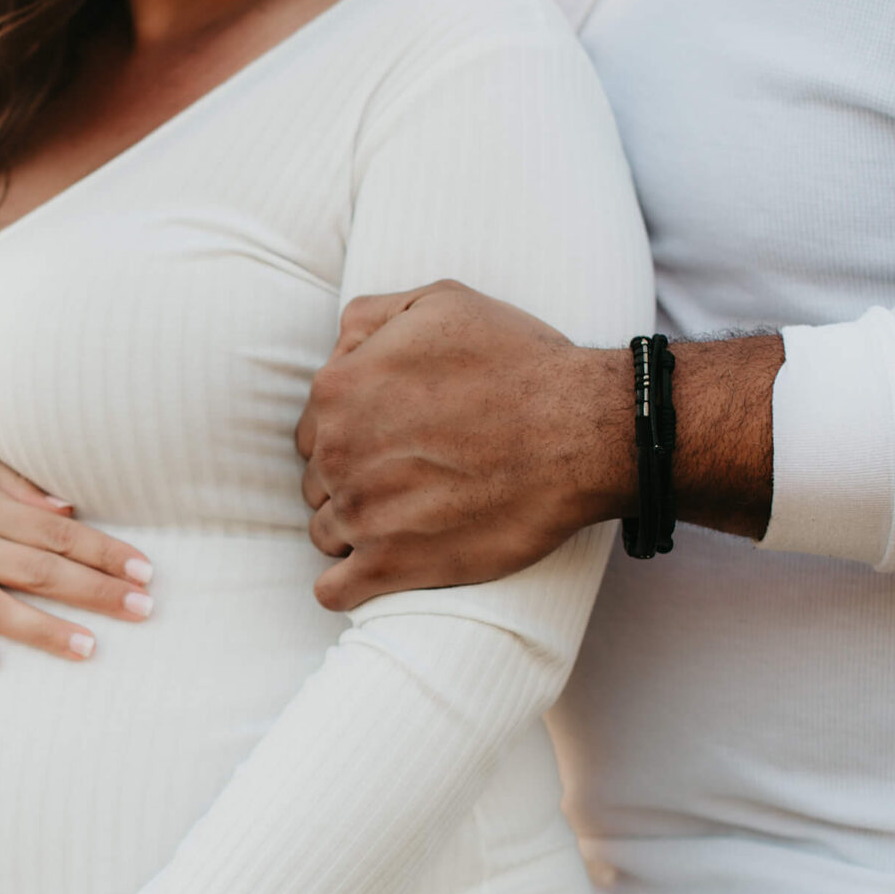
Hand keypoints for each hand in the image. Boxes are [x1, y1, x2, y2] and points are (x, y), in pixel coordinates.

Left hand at [295, 281, 635, 609]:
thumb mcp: (439, 302)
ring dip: (354, 532)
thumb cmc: (519, 363)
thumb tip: (338, 348)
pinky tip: (370, 576)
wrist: (580, 432)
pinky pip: (334, 591)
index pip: (314, 430)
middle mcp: (336, 454)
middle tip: (406, 481)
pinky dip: (346, 586)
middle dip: (353, 483)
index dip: (349, 437)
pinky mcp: (390, 567)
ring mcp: (359, 515)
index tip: (390, 442)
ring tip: (405, 523)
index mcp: (338, 391)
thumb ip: (370, 319)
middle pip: (318, 482)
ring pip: (325, 534)